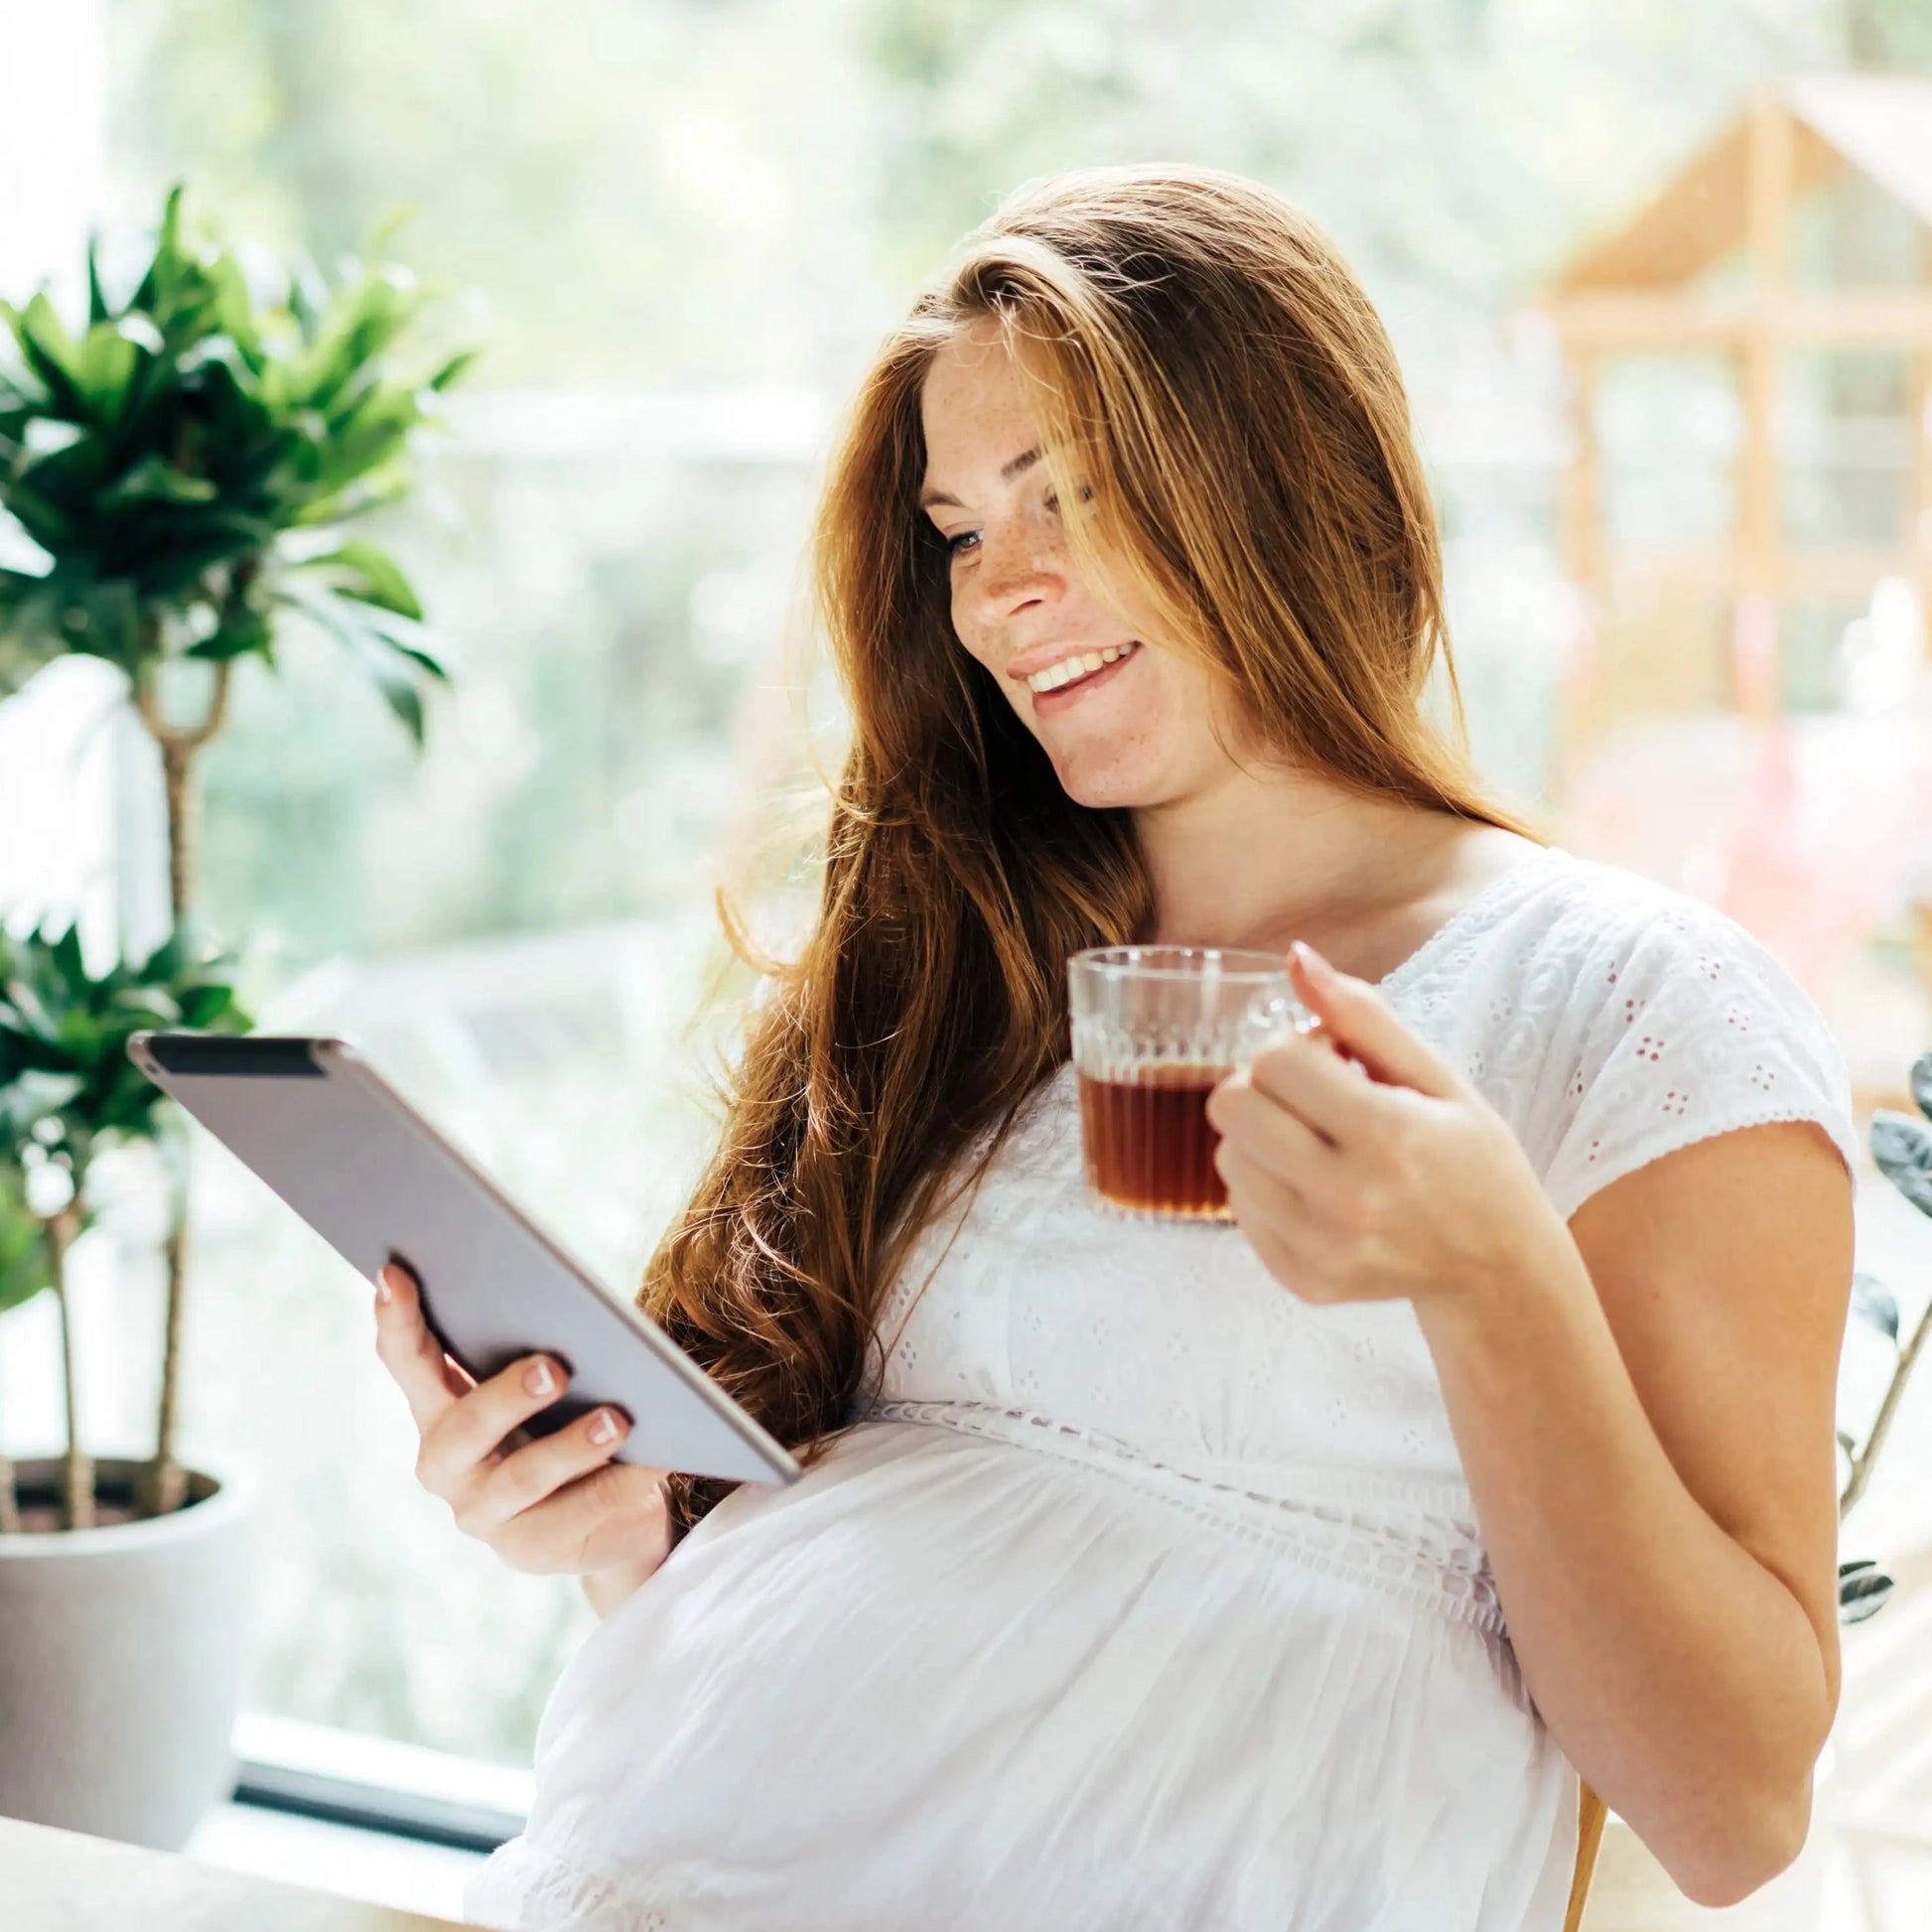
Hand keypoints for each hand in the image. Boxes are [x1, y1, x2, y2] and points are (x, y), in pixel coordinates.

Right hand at [371, 1259, 673, 1617]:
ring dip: (572, 1446)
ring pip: (523, 1478)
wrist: (610, 1511)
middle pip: (464, 1428)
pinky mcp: (533, 1551)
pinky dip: (623, 1481)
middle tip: (553, 1368)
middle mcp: (447, 1465)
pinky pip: (581, 1514)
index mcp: (439, 1408)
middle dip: (507, 1396)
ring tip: (618, 1419)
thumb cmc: (570, 1417)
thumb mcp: (547, 1381)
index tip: (395, 1269)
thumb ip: (535, 1348)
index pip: (407, 1359)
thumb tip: (568, 1307)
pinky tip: (658, 1456)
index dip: (396, 1317)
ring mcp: (485, 1515)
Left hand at [1203, 941, 1564, 1312]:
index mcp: (1388, 1135)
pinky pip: (1239, 1207)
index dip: (1297, 1047)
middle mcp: (1348, 1198)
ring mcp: (1320, 1247)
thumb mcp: (1437, 1077)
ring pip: (1227, 1157)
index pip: (1275, 1060)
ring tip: (1318, 1145)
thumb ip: (1363, 1015)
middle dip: (1264, 1087)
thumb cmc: (1471, 1160)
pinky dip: (1267, 1187)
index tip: (1333, 1061)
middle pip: (1232, 1107)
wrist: (1497, 1268)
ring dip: (1261, 1138)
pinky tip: (1316, 1188)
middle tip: (1313, 1099)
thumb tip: (1296, 958)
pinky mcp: (1302, 1279)